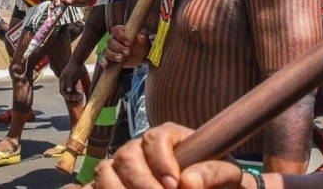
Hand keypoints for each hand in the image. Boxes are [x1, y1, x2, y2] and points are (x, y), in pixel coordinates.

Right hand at [60, 61, 87, 102]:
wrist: (78, 62)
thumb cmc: (74, 68)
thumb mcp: (71, 76)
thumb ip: (70, 83)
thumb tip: (68, 91)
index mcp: (62, 81)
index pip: (63, 91)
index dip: (66, 95)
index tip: (72, 98)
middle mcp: (65, 83)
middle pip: (67, 92)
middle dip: (72, 96)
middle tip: (78, 98)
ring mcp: (70, 82)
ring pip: (71, 91)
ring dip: (75, 94)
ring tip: (80, 96)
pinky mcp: (74, 81)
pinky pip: (75, 89)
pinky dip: (77, 91)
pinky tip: (81, 93)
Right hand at [86, 123, 242, 188]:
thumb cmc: (221, 182)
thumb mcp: (228, 175)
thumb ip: (214, 172)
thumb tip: (188, 182)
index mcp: (171, 137)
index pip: (156, 137)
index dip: (161, 160)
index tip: (174, 185)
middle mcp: (143, 149)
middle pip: (127, 154)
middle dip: (140, 182)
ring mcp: (125, 168)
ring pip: (105, 170)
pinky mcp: (115, 186)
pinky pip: (94, 186)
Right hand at [102, 26, 150, 68]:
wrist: (140, 56)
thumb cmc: (141, 44)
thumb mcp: (144, 39)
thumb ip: (143, 36)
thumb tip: (141, 37)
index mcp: (121, 31)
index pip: (115, 30)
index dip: (120, 35)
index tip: (128, 42)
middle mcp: (114, 39)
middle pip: (110, 41)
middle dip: (119, 47)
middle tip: (128, 52)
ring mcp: (111, 49)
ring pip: (106, 50)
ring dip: (113, 55)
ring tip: (122, 58)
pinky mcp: (110, 58)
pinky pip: (103, 59)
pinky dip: (103, 61)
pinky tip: (106, 65)